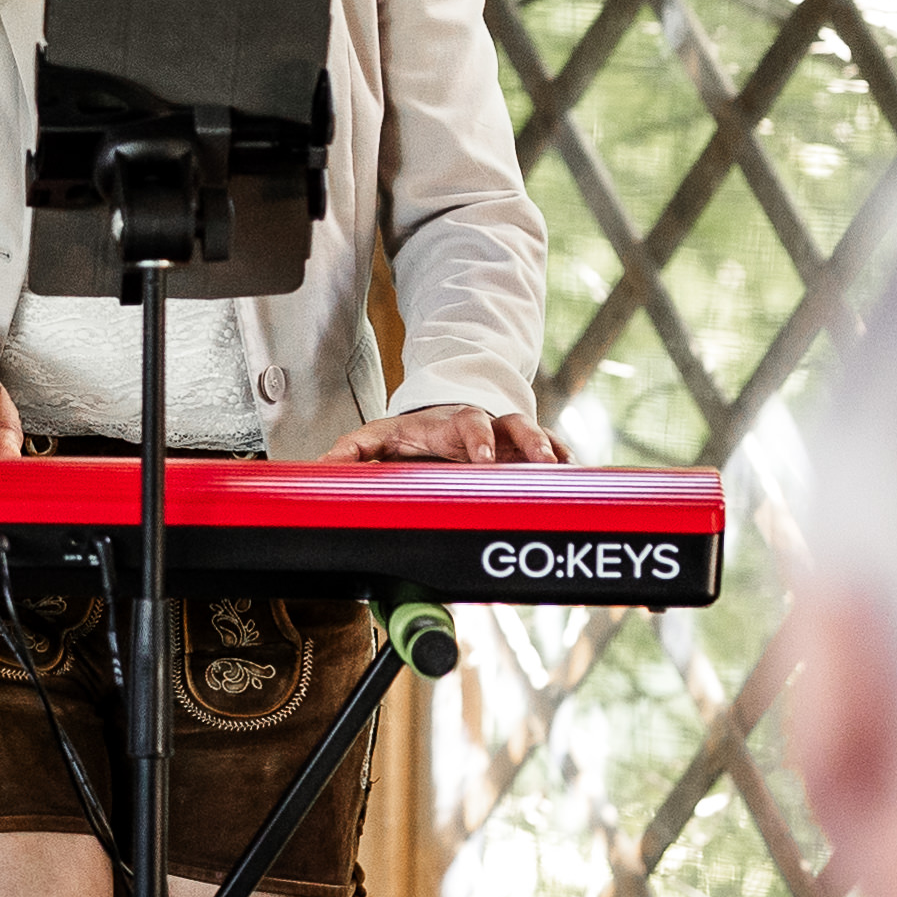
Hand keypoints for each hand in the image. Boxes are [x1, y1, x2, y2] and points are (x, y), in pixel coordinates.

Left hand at [325, 402, 565, 464]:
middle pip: (514, 424)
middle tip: (538, 464)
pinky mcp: (525, 453)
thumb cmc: (410, 435)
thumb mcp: (379, 438)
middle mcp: (488, 427)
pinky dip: (565, 462)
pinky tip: (578, 476)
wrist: (438, 420)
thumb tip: (319, 465)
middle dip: (528, 442)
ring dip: (552, 451)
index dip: (477, 439)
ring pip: (540, 437)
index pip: (469, 423)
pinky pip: (553, 453)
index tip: (482, 459)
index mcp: (453, 423)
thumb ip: (353, 451)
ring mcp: (510, 439)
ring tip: (567, 470)